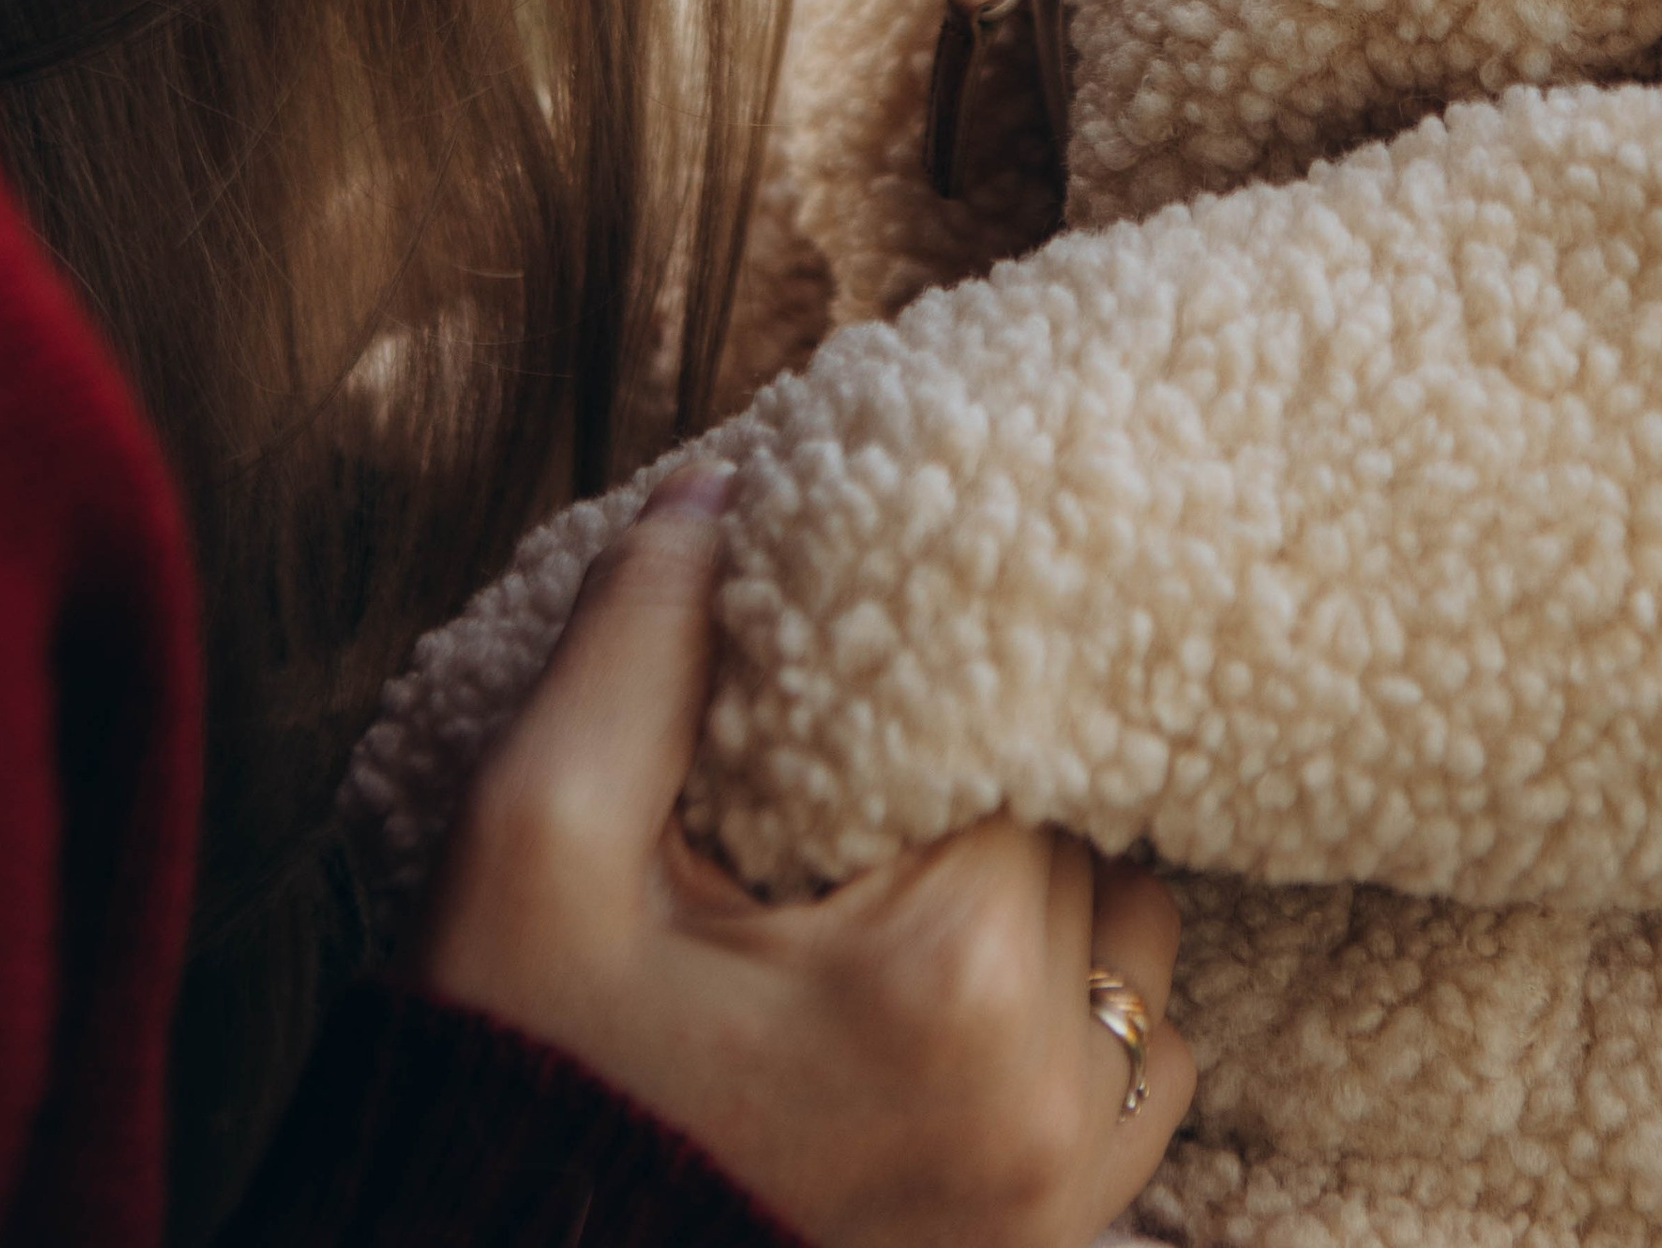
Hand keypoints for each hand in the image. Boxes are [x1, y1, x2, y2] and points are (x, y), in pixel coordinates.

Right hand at [417, 470, 1194, 1247]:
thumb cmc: (517, 1080)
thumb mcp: (534, 843)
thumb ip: (637, 643)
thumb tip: (725, 489)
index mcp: (946, 979)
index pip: (1019, 739)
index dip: (941, 689)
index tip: (862, 688)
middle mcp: (1042, 1096)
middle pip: (1079, 838)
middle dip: (978, 799)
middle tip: (856, 801)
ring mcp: (1061, 1191)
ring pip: (1136, 944)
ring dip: (1049, 901)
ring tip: (907, 892)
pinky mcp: (1048, 1244)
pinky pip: (1144, 1073)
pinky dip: (1079, 1019)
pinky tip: (958, 998)